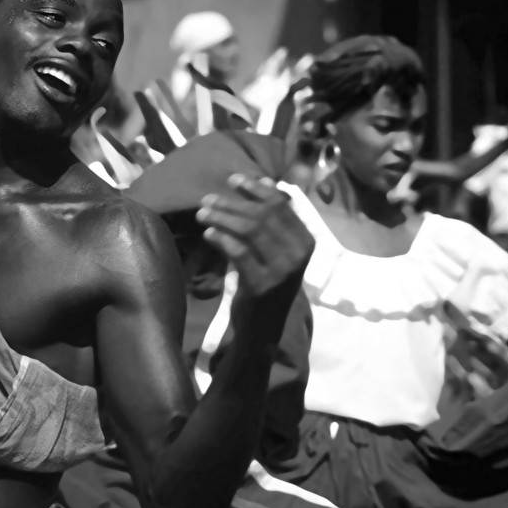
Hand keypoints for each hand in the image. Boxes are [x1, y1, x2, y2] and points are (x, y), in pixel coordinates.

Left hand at [196, 174, 313, 296]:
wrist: (264, 326)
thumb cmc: (268, 282)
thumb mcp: (277, 249)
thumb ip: (273, 219)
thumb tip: (263, 180)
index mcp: (305, 240)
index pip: (280, 205)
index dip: (256, 189)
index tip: (234, 180)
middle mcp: (298, 253)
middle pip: (262, 215)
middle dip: (232, 203)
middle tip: (207, 200)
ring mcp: (282, 269)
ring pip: (249, 230)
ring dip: (222, 217)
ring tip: (202, 214)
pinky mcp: (262, 284)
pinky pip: (239, 251)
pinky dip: (221, 238)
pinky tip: (209, 234)